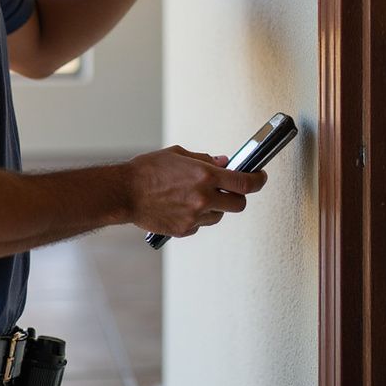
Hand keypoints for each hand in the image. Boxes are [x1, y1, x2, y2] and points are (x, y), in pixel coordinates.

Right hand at [126, 145, 266, 238]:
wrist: (125, 193)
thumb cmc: (148, 170)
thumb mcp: (178, 155)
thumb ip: (205, 159)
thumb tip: (225, 163)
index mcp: (204, 175)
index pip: (245, 182)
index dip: (258, 180)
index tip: (261, 177)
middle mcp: (203, 198)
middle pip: (238, 204)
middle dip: (237, 196)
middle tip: (228, 190)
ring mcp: (195, 217)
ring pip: (219, 215)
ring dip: (214, 206)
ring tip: (193, 196)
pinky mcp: (185, 230)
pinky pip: (201, 224)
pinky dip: (197, 216)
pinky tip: (180, 206)